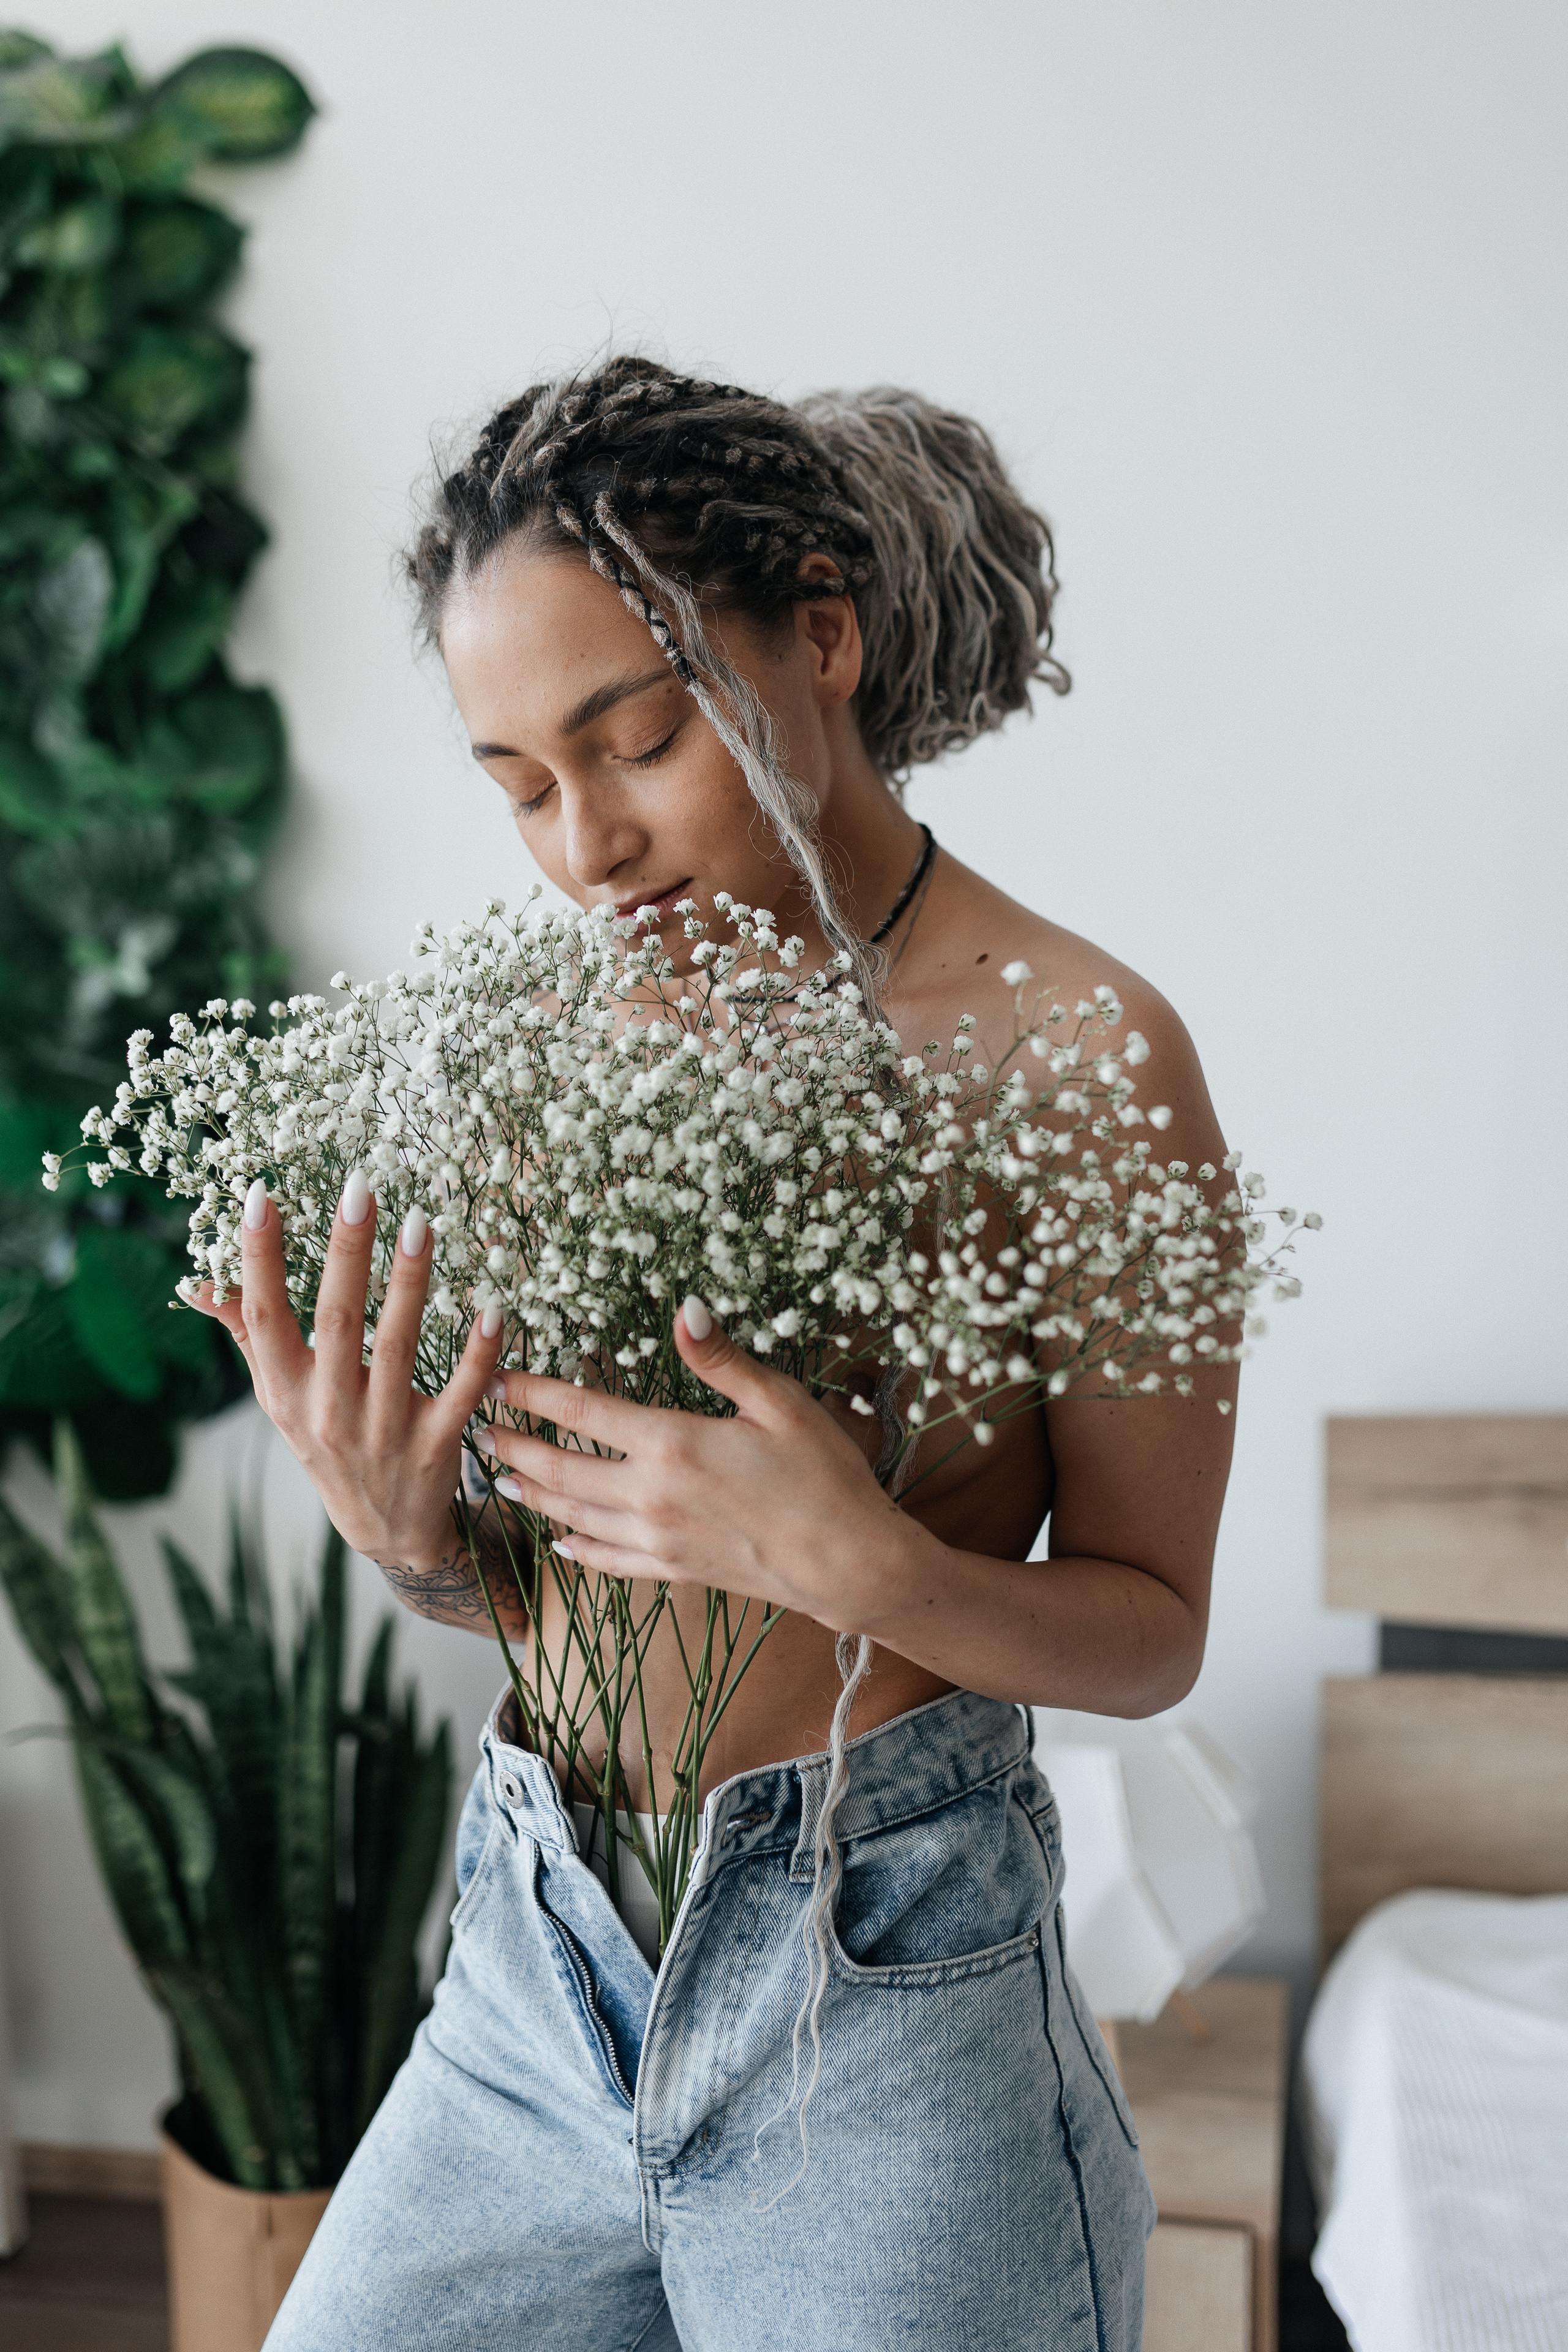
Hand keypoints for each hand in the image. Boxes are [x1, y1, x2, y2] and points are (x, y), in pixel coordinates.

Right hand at [186, 1173, 505, 1605]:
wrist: (385, 1528)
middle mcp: (329, 1410)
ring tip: (421, 1222)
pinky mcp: (436, 1444)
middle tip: (359, 1189)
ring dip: (409, 1282)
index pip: (263, 1316)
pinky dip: (478, 1353)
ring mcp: (384, 1429)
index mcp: (286, 1392)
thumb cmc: (328, 1441)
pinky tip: (491, 1309)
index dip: (259, 1257)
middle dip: (346, 1252)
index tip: (262, 1195)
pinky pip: (460, 1391)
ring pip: (398, 1345)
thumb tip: (197, 1282)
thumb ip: (245, 1336)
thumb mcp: (280, 1397)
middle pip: (336, 1321)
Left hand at [477, 1299, 924, 1628]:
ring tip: (500, 1478)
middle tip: (479, 1427)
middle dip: (515, 1445)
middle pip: (560, 1467)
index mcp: (671, 1443)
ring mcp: (658, 1539)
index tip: (497, 1376)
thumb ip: (721, 1359)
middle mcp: (650, 1495)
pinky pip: (609, 1560)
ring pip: (573, 1515)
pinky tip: (560, 1541)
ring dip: (532, 1494)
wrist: (848, 1562)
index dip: (532, 1391)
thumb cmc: (824, 1475)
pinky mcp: (675, 1570)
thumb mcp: (780, 1402)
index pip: (580, 1411)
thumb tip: (684, 1308)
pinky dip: (577, 1549)